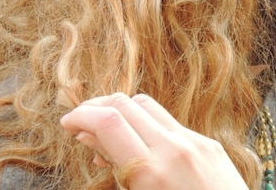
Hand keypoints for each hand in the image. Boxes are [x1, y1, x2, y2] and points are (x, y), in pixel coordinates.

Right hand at [60, 93, 247, 189]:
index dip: (81, 116)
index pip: (110, 121)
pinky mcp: (210, 144)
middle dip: (97, 107)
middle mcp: (175, 148)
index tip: (66, 124)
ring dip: (121, 111)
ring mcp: (196, 142)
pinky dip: (146, 126)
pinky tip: (137, 146)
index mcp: (152, 171)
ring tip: (104, 135)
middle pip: (126, 104)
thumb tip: (91, 138)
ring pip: (149, 107)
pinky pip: (171, 124)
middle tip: (78, 123)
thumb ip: (116, 171)